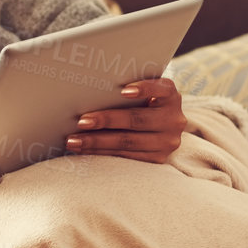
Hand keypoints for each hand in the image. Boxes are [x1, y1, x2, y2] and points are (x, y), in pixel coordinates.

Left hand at [65, 77, 186, 163]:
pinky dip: (101, 152)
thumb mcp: (146, 92)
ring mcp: (168, 142)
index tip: (124, 91)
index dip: (143, 89)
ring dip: (97, 142)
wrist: (164, 127)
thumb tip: (89, 89)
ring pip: (128, 142)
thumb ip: (129, 90)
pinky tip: (84, 149)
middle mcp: (174, 119)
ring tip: (74, 141)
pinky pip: (126, 156)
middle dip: (106, 120)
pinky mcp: (158, 158)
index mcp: (171, 96)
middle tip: (81, 121)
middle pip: (137, 120)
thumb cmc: (145, 102)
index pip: (159, 89)